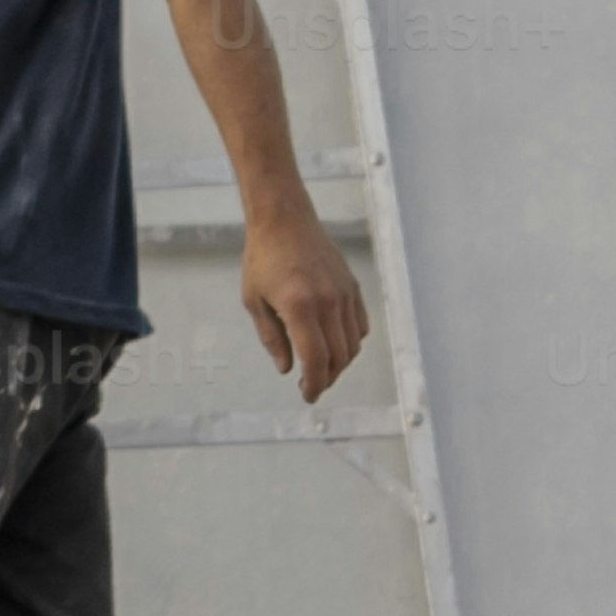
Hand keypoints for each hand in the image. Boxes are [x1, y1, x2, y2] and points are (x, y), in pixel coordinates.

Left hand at [234, 208, 369, 403]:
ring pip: (353, 344)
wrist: (284, 220)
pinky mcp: (352, 287)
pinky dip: (350, 341)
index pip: (316, 360)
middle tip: (311, 385)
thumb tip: (287, 368)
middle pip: (339, 357)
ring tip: (321, 367)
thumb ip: (272, 338)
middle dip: (326, 378)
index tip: (308, 396)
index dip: (315, 384)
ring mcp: (344, 294)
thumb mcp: (254, 301)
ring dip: (340, 363)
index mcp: (299, 307)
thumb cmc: (263, 259)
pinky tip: (334, 344)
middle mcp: (328, 302)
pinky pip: (360, 325)